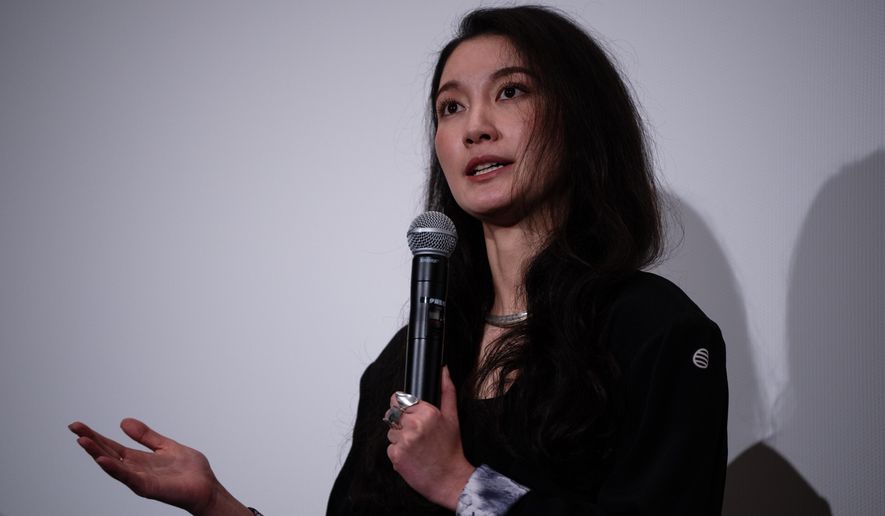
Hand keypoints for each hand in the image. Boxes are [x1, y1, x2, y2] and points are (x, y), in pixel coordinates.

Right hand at [68, 418, 249, 515]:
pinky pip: (129, 477)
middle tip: (74, 428)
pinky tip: (103, 460)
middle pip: (108, 453)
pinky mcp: (148, 487)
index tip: (78, 426)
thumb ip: (146, 436)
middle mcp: (136, 470)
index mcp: (139, 459)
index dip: (96, 436)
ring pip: (114, 465)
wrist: (207, 488)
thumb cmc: (190, 471)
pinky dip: (115, 469)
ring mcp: (140, 479)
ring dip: (97, 453)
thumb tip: (123, 422)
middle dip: (91, 441)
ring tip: (82, 441)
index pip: (111, 446)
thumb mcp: (165, 446)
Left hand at [386, 367, 475, 509]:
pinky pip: (390, 449)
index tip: (409, 414)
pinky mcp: (396, 457)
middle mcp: (414, 425)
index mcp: (427, 412)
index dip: (402, 406)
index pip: (399, 399)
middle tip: (417, 434)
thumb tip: (444, 370)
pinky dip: (398, 453)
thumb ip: (446, 391)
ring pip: (390, 432)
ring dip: (399, 438)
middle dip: (401, 423)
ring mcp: (403, 441)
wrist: (450, 480)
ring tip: (417, 447)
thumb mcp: (452, 417)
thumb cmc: (451, 449)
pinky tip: (412, 457)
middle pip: (392, 415)